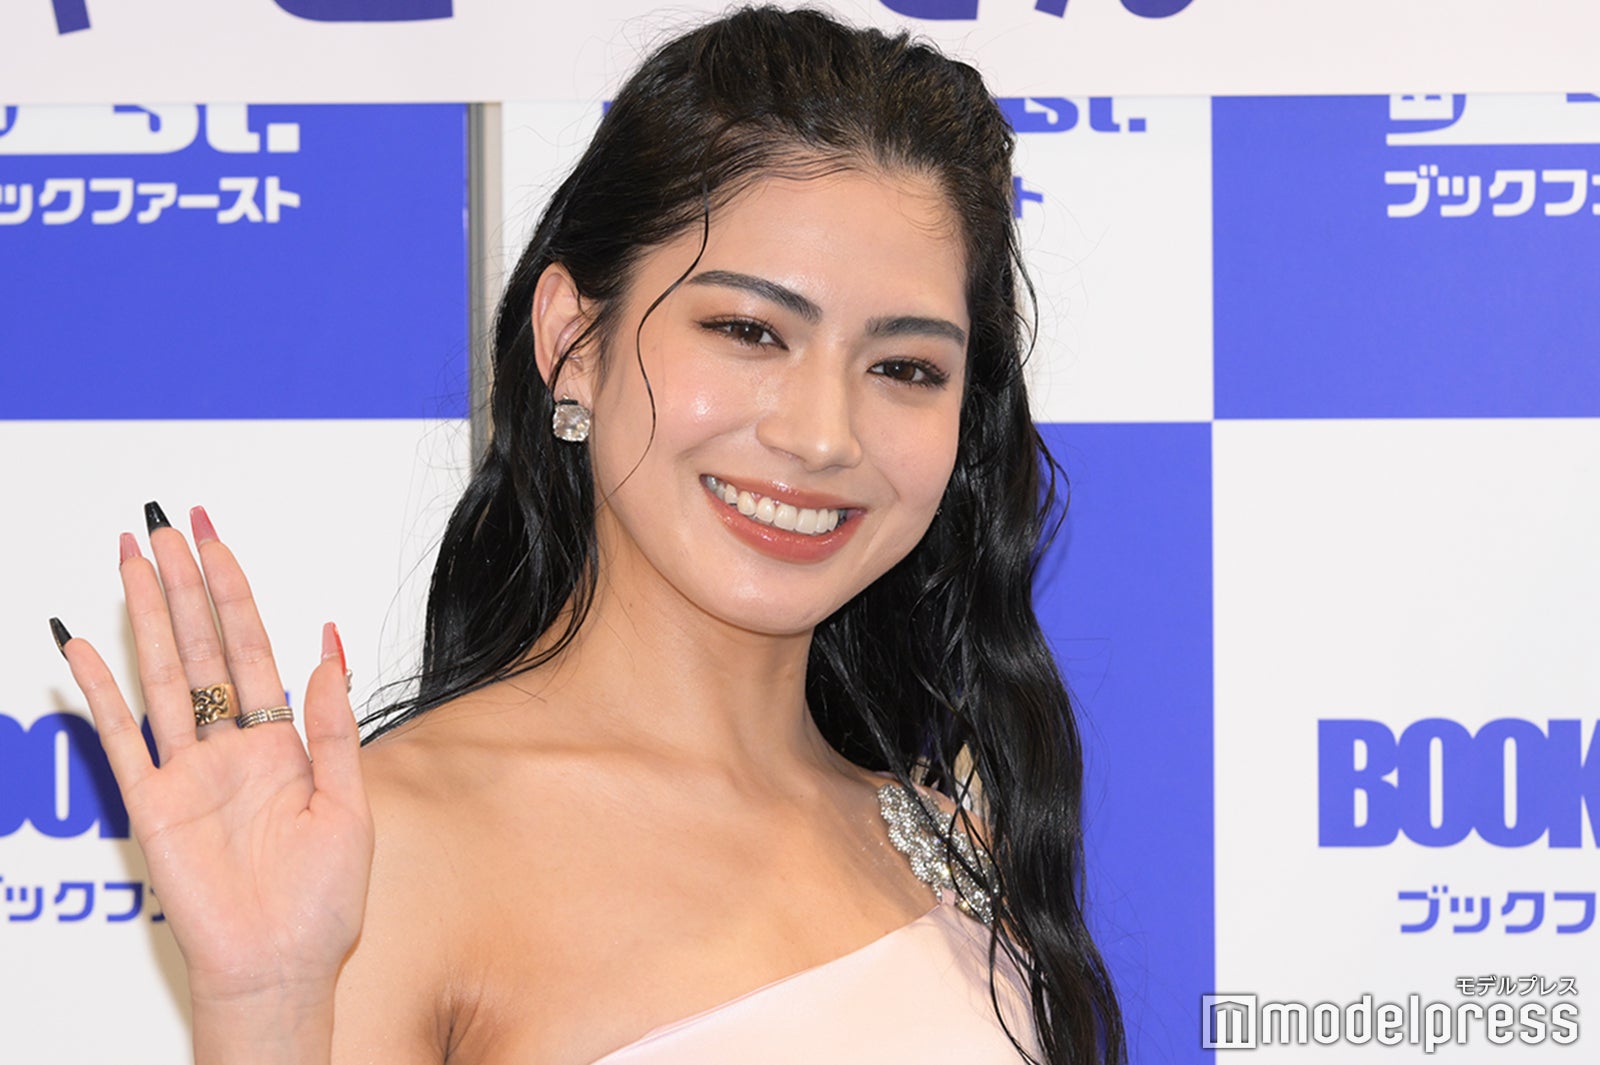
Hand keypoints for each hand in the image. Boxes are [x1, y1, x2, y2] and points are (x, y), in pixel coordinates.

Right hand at [54, 503, 373, 1008]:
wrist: (282, 966)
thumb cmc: (321, 900)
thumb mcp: (349, 802)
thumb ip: (334, 724)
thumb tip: (330, 644)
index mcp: (281, 741)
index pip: (251, 645)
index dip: (234, 589)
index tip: (217, 539)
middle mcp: (230, 746)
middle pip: (201, 646)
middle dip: (184, 584)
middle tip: (165, 524)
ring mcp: (186, 771)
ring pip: (160, 675)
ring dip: (146, 616)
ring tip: (131, 559)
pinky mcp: (150, 806)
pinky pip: (120, 738)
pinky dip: (99, 692)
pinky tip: (82, 646)